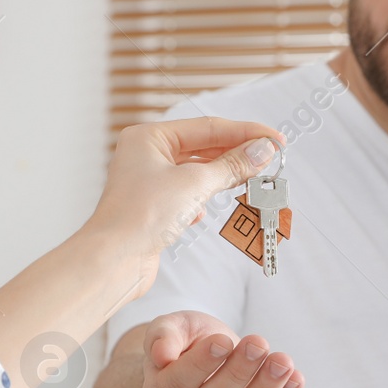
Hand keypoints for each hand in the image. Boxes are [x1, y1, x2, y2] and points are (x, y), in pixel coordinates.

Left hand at [84, 118, 283, 299]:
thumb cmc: (141, 216)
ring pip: (196, 172)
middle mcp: (146, 155)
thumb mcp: (195, 184)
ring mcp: (148, 182)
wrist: (113, 261)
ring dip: (222, 177)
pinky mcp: (154, 207)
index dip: (245, 132)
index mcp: (149, 137)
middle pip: (202, 147)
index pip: (207, 127)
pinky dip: (204, 199)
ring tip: (250, 180)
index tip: (274, 139)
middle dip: (236, 154)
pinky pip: (188, 194)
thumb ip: (232, 166)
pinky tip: (207, 210)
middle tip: (270, 159)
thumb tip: (261, 150)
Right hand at [141, 311, 302, 387]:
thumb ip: (162, 336)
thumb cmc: (187, 342)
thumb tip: (162, 355)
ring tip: (282, 361)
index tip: (223, 341)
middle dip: (238, 374)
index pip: (177, 384)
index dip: (200, 364)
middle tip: (258, 344)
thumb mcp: (170, 328)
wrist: (210, 362)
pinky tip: (295, 379)